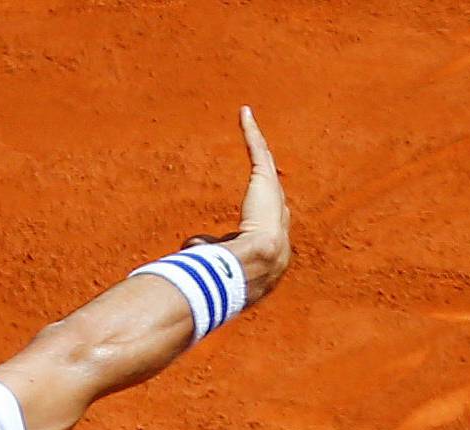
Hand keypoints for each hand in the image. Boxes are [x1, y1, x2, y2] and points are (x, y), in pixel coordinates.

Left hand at [191, 106, 290, 302]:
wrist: (254, 266)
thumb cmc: (236, 276)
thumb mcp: (219, 261)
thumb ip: (207, 250)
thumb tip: (189, 248)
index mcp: (273, 246)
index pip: (267, 226)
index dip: (262, 218)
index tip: (255, 215)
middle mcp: (280, 220)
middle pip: (275, 194)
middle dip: (269, 178)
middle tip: (264, 165)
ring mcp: (275, 198)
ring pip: (267, 166)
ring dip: (260, 147)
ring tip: (253, 130)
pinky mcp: (266, 181)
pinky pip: (258, 151)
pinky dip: (251, 132)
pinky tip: (244, 114)